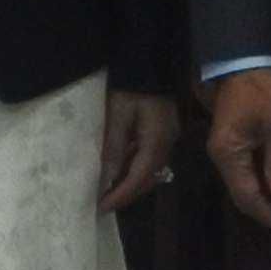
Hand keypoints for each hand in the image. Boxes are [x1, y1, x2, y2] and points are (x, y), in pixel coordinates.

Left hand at [98, 86, 178, 213]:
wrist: (149, 60)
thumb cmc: (130, 87)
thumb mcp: (117, 117)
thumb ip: (114, 150)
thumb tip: (107, 181)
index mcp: (157, 141)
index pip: (138, 178)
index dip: (120, 195)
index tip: (101, 208)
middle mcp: (168, 144)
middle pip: (148, 179)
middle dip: (126, 194)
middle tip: (103, 204)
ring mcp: (169, 138)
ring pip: (151, 171)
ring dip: (131, 183)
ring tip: (109, 191)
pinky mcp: (166, 132)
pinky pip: (151, 159)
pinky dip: (136, 169)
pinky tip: (121, 170)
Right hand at [202, 72, 270, 233]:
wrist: (246, 57)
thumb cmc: (263, 89)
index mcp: (228, 154)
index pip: (248, 196)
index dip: (270, 213)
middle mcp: (222, 157)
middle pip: (244, 194)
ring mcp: (226, 149)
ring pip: (246, 184)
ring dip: (270, 197)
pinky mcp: (234, 141)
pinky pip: (248, 171)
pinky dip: (266, 182)